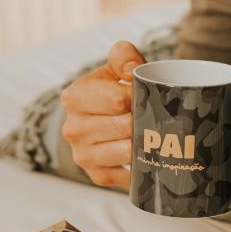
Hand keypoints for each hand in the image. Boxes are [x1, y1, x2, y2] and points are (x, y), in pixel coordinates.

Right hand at [61, 41, 144, 186]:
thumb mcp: (116, 67)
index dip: (140, 98)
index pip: (117, 100)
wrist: (107, 119)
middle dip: (146, 121)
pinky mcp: (96, 175)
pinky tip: (147, 155)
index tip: (148, 96)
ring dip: (146, 143)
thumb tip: (131, 71)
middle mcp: (72, 128)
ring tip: (155, 134)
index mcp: (74, 97)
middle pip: (125, 127)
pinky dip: (142, 166)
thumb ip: (123, 56)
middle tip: (158, 116)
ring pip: (127, 151)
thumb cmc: (115, 90)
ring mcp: (82, 155)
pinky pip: (127, 175)